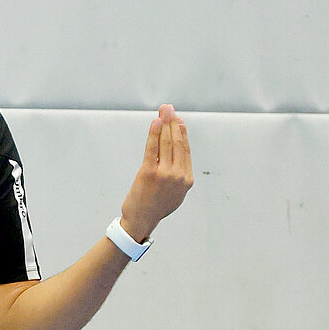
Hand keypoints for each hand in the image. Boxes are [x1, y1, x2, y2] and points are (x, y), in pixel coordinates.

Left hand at [117, 105, 193, 241]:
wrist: (141, 220)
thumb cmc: (157, 207)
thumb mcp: (176, 193)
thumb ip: (179, 174)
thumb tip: (177, 153)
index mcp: (186, 180)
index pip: (185, 150)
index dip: (182, 132)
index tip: (178, 120)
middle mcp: (177, 175)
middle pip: (177, 143)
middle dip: (173, 122)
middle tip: (169, 109)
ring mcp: (164, 174)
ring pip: (166, 143)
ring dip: (164, 124)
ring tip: (163, 111)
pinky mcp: (148, 172)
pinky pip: (152, 148)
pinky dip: (154, 134)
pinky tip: (155, 123)